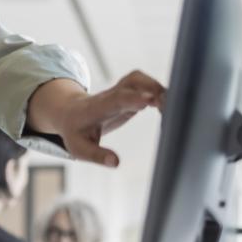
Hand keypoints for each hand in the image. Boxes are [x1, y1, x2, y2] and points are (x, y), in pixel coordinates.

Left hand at [29, 71, 164, 166]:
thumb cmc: (75, 132)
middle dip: (152, 89)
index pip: (116, 99)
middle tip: (169, 106)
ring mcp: (120, 91)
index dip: (133, 99)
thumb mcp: (79, 148)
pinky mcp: (128, 92)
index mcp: (97, 108)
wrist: (69, 112)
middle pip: (131, 82)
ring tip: (172, 107)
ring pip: (139, 79)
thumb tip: (115, 162)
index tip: (150, 100)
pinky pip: (144, 84)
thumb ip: (96, 155)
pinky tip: (170, 105)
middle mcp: (110, 95)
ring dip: (157, 88)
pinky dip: (158, 91)